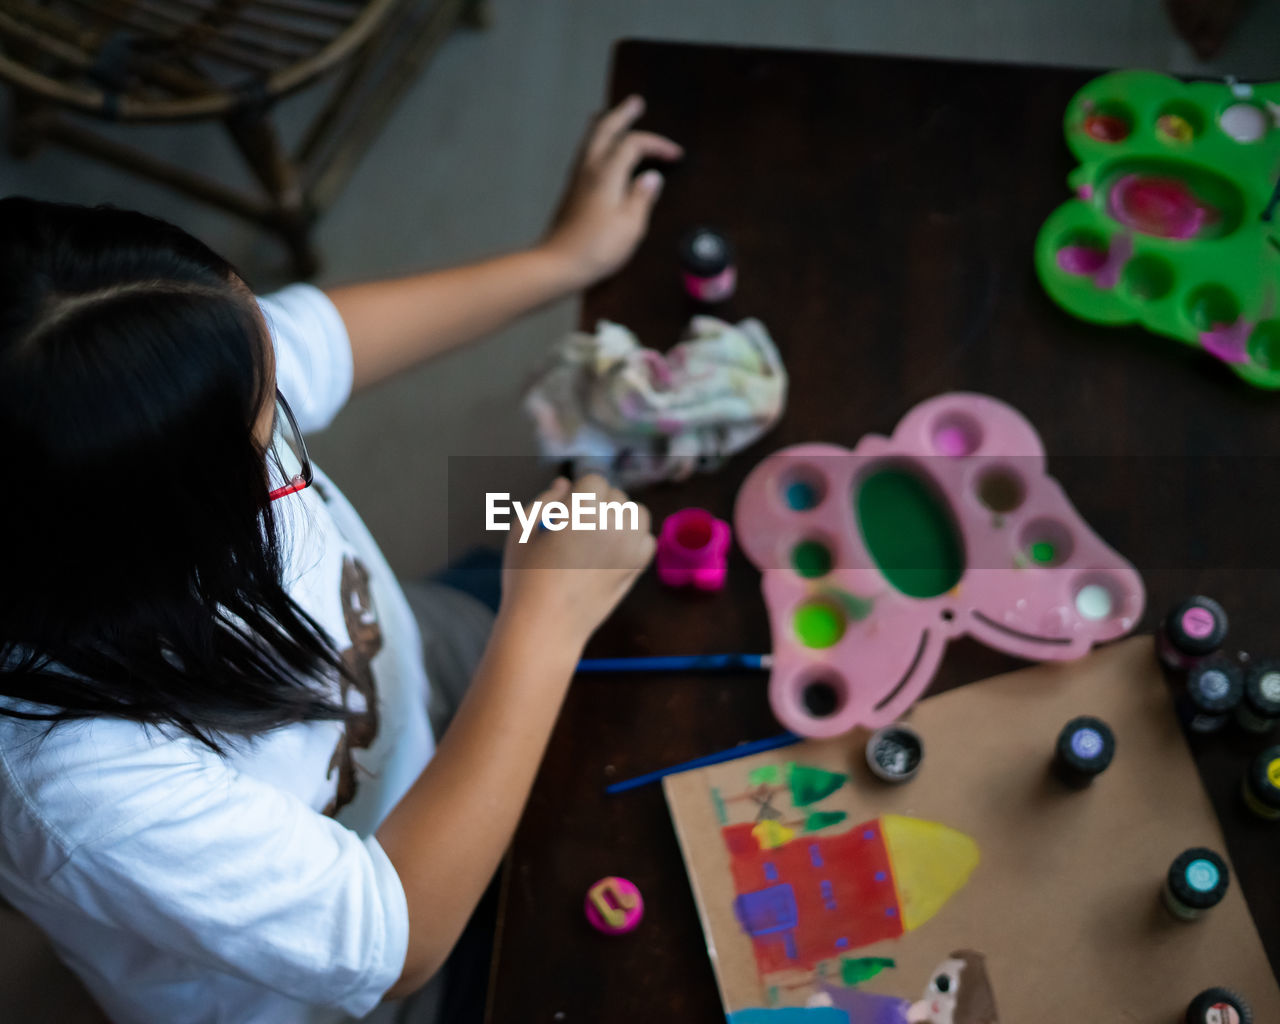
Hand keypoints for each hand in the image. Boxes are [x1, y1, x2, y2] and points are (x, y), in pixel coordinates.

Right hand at [499, 474, 654, 647]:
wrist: (545, 626)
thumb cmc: (525, 578)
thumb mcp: (521, 531)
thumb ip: (544, 501)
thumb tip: (564, 485)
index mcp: (582, 510)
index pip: (594, 480)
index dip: (579, 492)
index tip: (567, 508)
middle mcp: (611, 524)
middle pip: (616, 496)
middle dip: (598, 504)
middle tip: (578, 527)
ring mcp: (629, 547)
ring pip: (637, 514)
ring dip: (621, 518)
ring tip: (598, 536)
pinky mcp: (636, 569)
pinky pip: (647, 540)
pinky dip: (634, 541)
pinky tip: (612, 552)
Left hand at [541, 95, 682, 289]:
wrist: (559, 264)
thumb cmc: (598, 247)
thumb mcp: (631, 225)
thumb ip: (642, 197)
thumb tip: (653, 177)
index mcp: (607, 173)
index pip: (634, 144)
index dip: (657, 144)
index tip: (676, 155)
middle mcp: (590, 168)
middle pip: (605, 130)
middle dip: (622, 114)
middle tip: (636, 102)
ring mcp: (577, 178)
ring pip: (591, 139)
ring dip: (606, 124)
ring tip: (613, 115)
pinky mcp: (572, 191)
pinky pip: (586, 153)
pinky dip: (597, 142)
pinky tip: (600, 150)